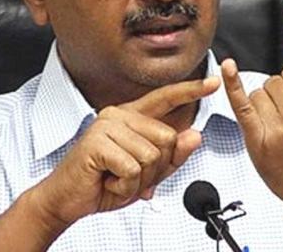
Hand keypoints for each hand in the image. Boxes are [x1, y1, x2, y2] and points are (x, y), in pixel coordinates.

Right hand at [26, 76, 220, 228]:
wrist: (67, 200)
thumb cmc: (103, 183)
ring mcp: (107, 126)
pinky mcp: (97, 142)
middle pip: (166, 138)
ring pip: (151, 155)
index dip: (190, 91)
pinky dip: (125, 185)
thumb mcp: (146, 174)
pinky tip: (108, 182)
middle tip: (129, 176)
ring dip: (138, 180)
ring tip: (115, 178)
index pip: (165, 99)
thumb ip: (172, 156)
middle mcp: (119, 115)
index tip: (214, 82)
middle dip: (155, 168)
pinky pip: (132, 168)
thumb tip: (195, 136)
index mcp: (131, 117)